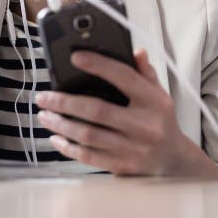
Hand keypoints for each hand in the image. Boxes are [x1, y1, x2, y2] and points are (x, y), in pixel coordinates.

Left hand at [36, 49, 217, 177]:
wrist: (174, 162)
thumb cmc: (159, 121)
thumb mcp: (159, 95)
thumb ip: (145, 73)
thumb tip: (135, 51)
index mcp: (154, 102)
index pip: (124, 77)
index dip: (98, 65)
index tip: (75, 57)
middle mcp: (145, 126)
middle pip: (97, 110)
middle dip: (64, 102)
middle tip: (43, 97)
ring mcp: (133, 149)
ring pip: (88, 135)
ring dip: (61, 124)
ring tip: (44, 115)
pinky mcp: (122, 167)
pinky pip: (89, 156)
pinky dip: (68, 147)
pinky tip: (56, 137)